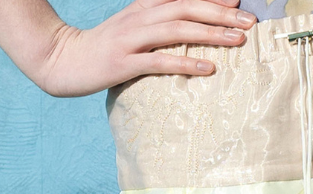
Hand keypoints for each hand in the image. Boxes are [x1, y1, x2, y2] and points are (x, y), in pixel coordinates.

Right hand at [37, 0, 257, 96]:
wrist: (62, 60)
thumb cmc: (102, 51)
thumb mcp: (131, 29)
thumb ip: (156, 24)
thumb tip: (187, 26)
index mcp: (143, 8)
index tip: (240, 2)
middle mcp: (140, 18)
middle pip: (187, 8)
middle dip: (222, 14)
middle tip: (251, 21)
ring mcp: (132, 40)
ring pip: (178, 30)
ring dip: (211, 34)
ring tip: (238, 40)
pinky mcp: (124, 63)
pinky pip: (161, 61)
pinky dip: (186, 62)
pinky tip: (208, 67)